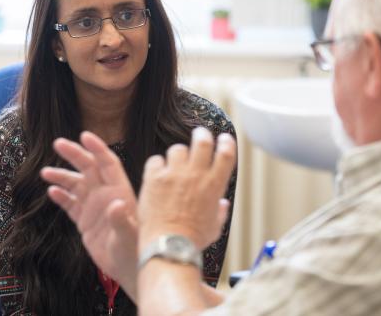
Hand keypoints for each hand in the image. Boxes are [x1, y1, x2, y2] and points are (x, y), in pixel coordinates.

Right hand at [40, 131, 138, 296]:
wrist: (131, 270)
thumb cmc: (136, 251)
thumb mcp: (129, 236)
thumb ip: (122, 219)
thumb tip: (117, 204)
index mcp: (121, 192)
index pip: (109, 164)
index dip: (98, 149)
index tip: (84, 135)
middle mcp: (107, 195)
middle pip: (90, 169)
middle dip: (75, 155)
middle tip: (58, 143)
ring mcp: (96, 208)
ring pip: (77, 185)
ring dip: (63, 176)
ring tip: (45, 173)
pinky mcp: (86, 222)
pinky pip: (72, 205)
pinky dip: (62, 197)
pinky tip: (52, 192)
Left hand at [138, 127, 236, 250]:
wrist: (168, 246)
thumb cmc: (193, 240)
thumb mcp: (215, 228)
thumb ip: (220, 212)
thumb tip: (223, 204)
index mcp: (214, 185)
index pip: (226, 153)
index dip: (227, 142)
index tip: (224, 139)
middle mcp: (196, 175)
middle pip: (202, 142)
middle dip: (202, 134)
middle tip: (199, 134)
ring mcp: (174, 175)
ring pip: (177, 148)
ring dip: (178, 153)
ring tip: (175, 162)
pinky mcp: (154, 179)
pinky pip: (156, 160)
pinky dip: (157, 164)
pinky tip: (157, 173)